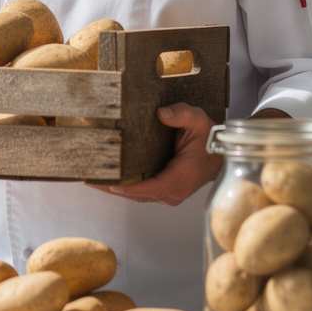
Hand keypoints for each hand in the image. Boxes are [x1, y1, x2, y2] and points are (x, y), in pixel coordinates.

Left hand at [91, 103, 222, 205]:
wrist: (220, 152)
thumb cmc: (209, 138)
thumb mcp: (198, 119)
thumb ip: (181, 114)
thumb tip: (162, 114)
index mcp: (184, 175)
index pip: (155, 187)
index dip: (132, 188)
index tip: (112, 184)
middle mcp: (176, 190)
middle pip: (141, 195)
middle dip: (115, 189)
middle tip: (92, 180)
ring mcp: (171, 194)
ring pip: (140, 197)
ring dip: (117, 191)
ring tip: (93, 182)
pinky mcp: (166, 193)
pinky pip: (143, 194)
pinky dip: (126, 189)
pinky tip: (108, 183)